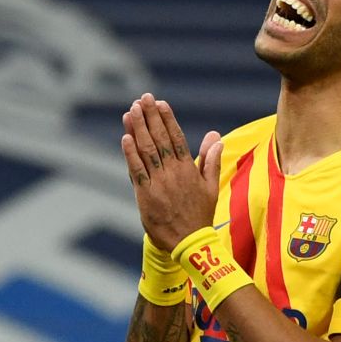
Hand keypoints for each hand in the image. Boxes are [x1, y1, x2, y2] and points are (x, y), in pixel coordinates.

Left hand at [121, 93, 223, 251]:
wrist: (189, 242)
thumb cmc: (200, 214)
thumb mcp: (211, 186)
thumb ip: (211, 160)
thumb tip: (215, 137)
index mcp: (188, 169)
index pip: (176, 138)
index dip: (168, 119)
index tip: (161, 103)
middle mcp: (172, 173)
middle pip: (159, 139)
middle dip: (150, 117)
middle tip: (143, 99)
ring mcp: (158, 184)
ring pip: (146, 151)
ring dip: (137, 129)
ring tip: (131, 110)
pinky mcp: (145, 196)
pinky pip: (136, 171)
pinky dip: (130, 154)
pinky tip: (125, 138)